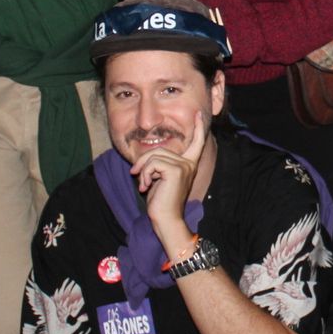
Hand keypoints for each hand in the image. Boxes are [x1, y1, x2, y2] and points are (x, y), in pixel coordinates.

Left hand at [133, 110, 207, 234]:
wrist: (166, 219)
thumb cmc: (161, 202)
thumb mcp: (160, 179)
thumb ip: (158, 165)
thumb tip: (144, 159)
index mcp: (189, 164)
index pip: (196, 142)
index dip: (198, 128)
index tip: (197, 114)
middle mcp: (189, 163)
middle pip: (161, 149)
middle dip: (143, 161)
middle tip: (134, 174)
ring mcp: (184, 166)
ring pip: (154, 156)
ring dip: (142, 170)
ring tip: (142, 184)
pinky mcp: (175, 170)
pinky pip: (152, 164)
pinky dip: (144, 174)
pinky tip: (145, 187)